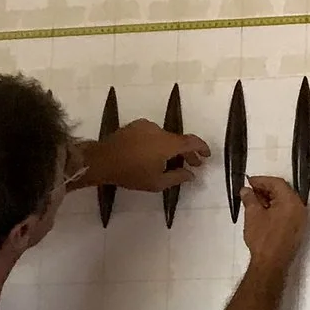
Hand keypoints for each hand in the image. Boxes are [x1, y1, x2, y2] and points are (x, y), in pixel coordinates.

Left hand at [78, 118, 208, 192]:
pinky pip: (152, 134)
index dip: (202, 148)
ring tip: (169, 162)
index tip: (207, 156)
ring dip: (170, 148)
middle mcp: (159, 130)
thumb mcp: (157, 182)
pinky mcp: (134, 126)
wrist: (102, 160)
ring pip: (164, 137)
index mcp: (168, 143)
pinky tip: (152, 155)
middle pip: (178, 140)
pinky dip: (157, 143)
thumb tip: (191, 174)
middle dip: (187, 152)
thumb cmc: (131, 173)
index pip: (192, 142)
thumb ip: (177, 177)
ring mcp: (145, 126)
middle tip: (192, 164)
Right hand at [240, 177, 307, 267]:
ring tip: (254, 201)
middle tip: (250, 191)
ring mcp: (300, 220)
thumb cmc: (263, 239)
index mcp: (291, 202)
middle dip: (266, 189)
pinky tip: (263, 212)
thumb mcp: (253, 214)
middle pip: (283, 191)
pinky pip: (288, 212)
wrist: (271, 264)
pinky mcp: (297, 229)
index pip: (277, 183)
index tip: (249, 182)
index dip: (262, 180)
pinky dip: (276, 208)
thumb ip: (250, 198)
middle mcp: (300, 209)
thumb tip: (246, 191)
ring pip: (286, 202)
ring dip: (270, 199)